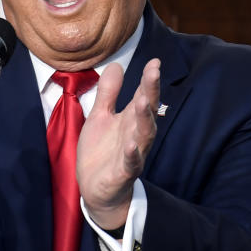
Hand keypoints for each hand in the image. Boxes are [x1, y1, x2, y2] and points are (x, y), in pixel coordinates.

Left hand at [76, 59, 159, 229]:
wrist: (96, 189)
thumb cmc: (102, 152)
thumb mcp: (100, 117)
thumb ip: (108, 93)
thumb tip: (116, 64)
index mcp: (130, 119)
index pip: (142, 95)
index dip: (148, 79)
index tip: (154, 61)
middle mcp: (135, 134)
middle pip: (146, 110)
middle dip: (150, 92)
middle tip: (153, 72)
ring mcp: (132, 153)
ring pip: (143, 134)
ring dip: (144, 119)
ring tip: (143, 101)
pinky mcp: (124, 173)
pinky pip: (131, 163)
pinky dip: (132, 154)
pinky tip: (131, 144)